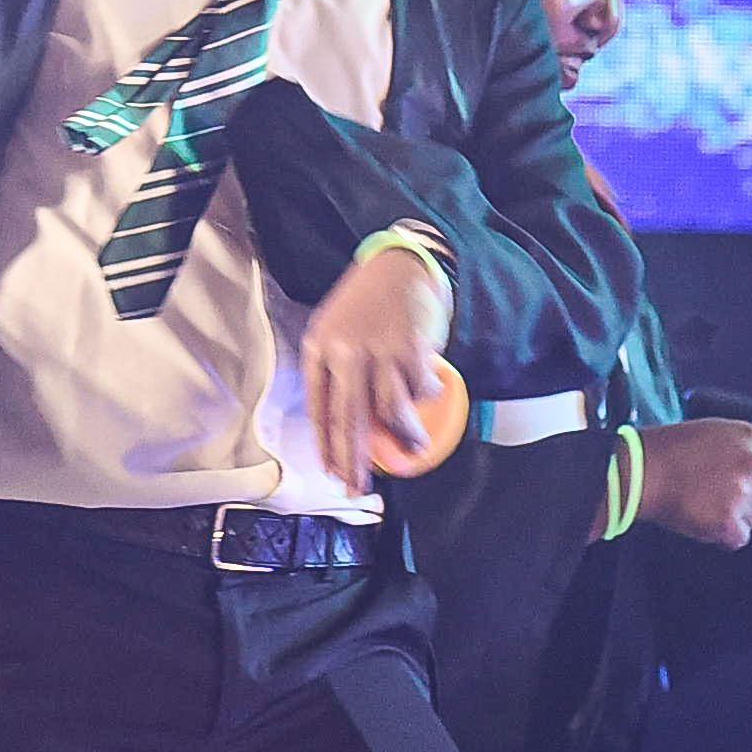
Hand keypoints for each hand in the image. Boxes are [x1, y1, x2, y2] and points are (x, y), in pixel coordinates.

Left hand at [302, 246, 448, 493]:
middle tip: (359, 489)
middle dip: (354, 461)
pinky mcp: (413, 348)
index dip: (327, 446)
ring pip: (390, 413)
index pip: (319, 409)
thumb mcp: (337, 328)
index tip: (334, 473)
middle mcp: (345, 351)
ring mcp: (380, 350)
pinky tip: (432, 393)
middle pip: (349, 420)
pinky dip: (428, 397)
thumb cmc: (367, 300)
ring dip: (404, 438)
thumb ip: (336, 370)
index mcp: (319, 346)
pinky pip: (420, 389)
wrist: (401, 262)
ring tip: (413, 448)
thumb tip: (347, 425)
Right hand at [633, 418, 751, 548]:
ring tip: (703, 499)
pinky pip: (737, 537)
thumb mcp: (717, 433)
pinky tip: (700, 516)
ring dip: (734, 517)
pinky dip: (720, 534)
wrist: (642, 470)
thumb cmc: (670, 450)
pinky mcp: (730, 520)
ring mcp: (744, 493)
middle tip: (720, 491)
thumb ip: (747, 450)